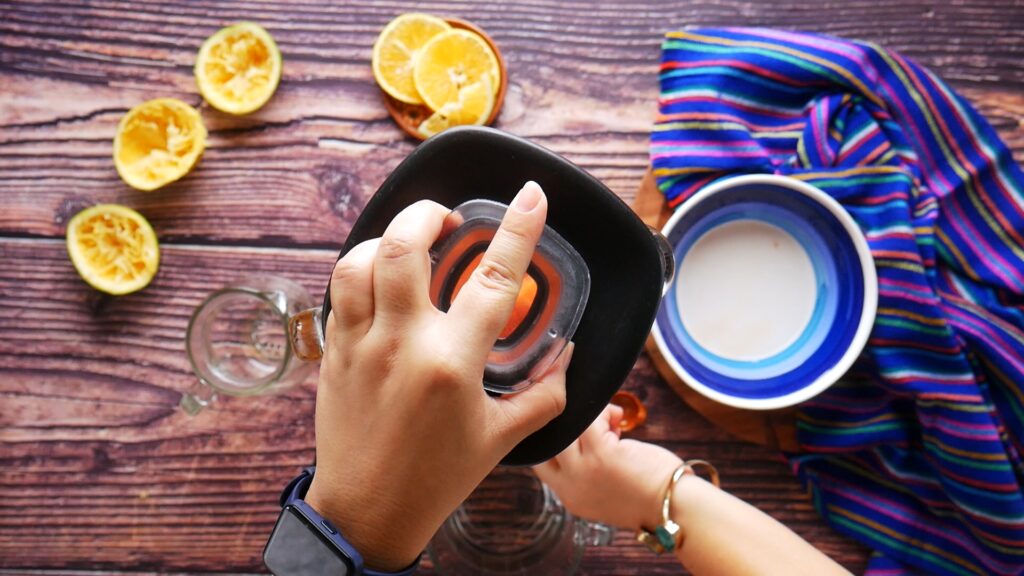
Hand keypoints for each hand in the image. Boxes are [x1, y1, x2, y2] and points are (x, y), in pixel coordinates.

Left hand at [305, 182, 570, 570]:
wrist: (367, 512)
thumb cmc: (437, 477)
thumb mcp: (501, 438)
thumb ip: (543, 393)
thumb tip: (566, 356)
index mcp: (452, 364)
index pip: (494, 280)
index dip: (519, 229)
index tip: (531, 195)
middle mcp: (402, 344)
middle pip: (406, 246)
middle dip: (429, 213)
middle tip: (450, 220)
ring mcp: (361, 344)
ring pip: (360, 259)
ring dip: (389, 237)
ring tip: (412, 244)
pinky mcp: (335, 351)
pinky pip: (341, 290)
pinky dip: (363, 269)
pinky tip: (384, 280)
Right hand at [534, 404, 681, 530]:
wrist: (674, 507)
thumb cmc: (647, 494)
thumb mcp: (603, 492)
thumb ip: (585, 471)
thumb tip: (584, 432)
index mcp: (569, 496)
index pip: (540, 462)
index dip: (550, 441)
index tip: (567, 429)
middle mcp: (570, 486)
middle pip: (549, 442)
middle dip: (566, 426)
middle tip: (587, 420)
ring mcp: (583, 470)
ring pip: (567, 428)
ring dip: (587, 418)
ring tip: (608, 421)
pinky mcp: (601, 454)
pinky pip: (590, 420)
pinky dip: (604, 412)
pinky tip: (619, 418)